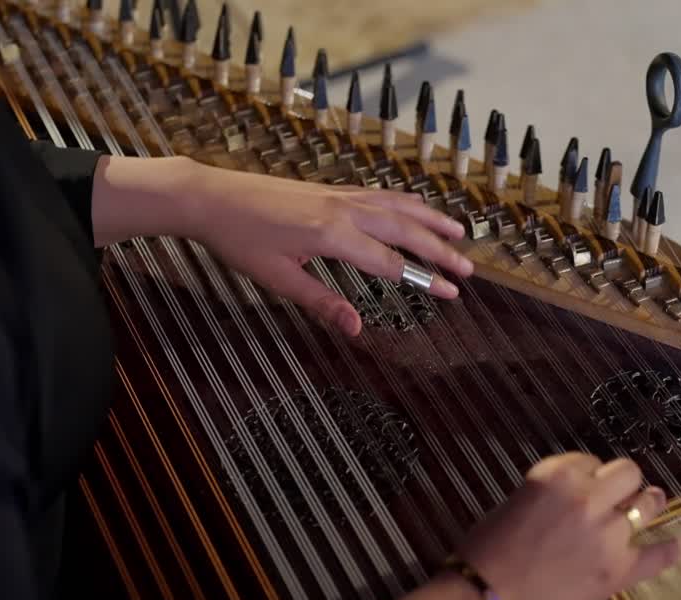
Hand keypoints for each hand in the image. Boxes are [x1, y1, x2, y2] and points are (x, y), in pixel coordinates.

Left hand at [192, 166, 471, 335]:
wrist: (211, 197)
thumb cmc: (240, 240)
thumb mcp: (278, 279)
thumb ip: (322, 302)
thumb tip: (356, 328)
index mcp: (332, 235)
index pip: (391, 262)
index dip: (425, 278)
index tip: (452, 292)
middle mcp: (343, 210)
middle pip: (404, 230)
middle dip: (439, 250)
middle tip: (469, 268)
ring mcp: (339, 195)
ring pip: (397, 206)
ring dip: (430, 220)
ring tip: (459, 232)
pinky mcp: (331, 190)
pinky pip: (379, 195)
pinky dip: (405, 203)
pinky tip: (416, 209)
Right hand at [344, 453, 680, 599]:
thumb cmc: (484, 554)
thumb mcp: (515, 505)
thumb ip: (551, 496)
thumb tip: (576, 500)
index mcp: (557, 475)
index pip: (589, 460)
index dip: (589, 475)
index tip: (584, 486)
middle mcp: (588, 497)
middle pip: (627, 473)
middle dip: (621, 483)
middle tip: (615, 496)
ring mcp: (609, 533)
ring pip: (648, 504)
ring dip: (646, 505)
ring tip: (647, 507)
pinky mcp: (619, 571)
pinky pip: (656, 556)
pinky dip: (667, 552)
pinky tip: (676, 547)